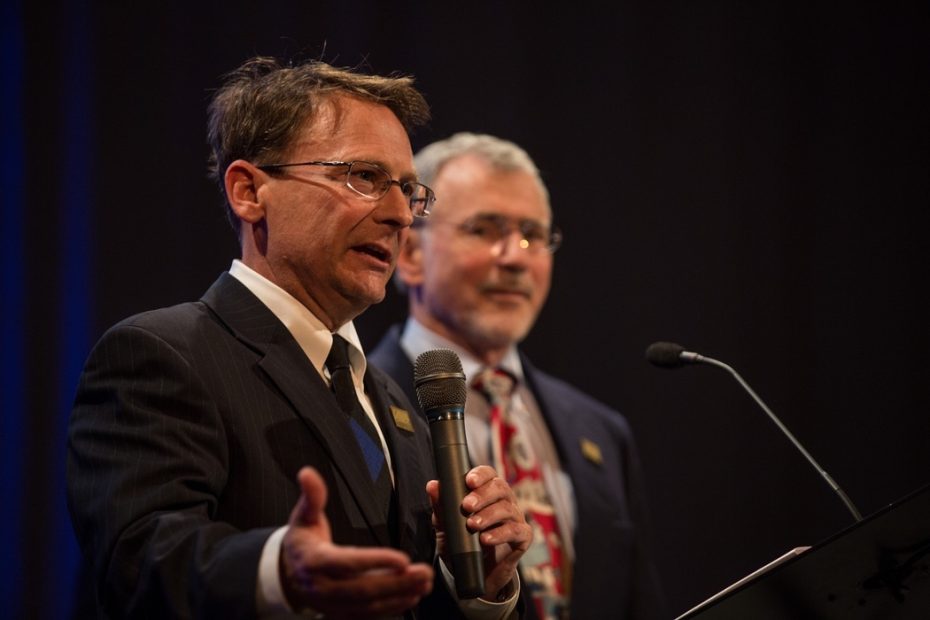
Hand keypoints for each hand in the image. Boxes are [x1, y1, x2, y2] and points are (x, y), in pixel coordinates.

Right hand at [281, 467, 433, 617]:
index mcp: (315, 561)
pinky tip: (410, 597)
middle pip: (363, 589)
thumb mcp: (303, 517)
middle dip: (397, 582)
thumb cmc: (301, 544)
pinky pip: (367, 614)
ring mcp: (332, 604)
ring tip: (423, 584)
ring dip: (399, 595)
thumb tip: (308, 474)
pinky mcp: (340, 613)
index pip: (349, 563)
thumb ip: (311, 496)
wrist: (286, 575)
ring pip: (368, 605)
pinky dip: (391, 608)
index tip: (402, 558)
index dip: (376, 562)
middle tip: (422, 572)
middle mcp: (323, 587)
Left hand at [427, 465, 531, 599]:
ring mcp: (515, 518)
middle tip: (467, 506)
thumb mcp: (446, 527)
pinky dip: (500, 534)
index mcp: (488, 492)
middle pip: (500, 488)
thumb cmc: (463, 544)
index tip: (469, 481)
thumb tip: (432, 485)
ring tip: (472, 525)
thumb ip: (441, 507)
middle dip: (483, 495)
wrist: (476, 575)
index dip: (481, 475)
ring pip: (507, 508)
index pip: (488, 474)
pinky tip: (486, 539)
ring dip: (488, 515)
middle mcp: (504, 501)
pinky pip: (516, 531)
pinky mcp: (522, 538)